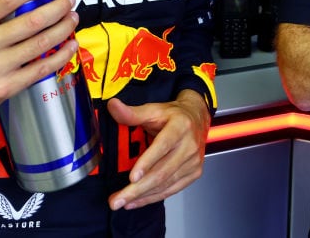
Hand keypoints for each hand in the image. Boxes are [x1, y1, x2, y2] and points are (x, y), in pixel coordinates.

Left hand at [107, 90, 210, 210]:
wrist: (197, 118)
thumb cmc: (173, 116)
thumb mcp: (153, 110)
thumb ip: (132, 112)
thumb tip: (112, 106)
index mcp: (180, 126)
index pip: (162, 146)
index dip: (147, 162)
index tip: (132, 177)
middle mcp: (190, 145)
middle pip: (162, 172)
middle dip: (137, 189)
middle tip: (117, 199)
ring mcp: (193, 161)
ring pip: (166, 184)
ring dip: (142, 196)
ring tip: (122, 202)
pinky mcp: (194, 173)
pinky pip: (172, 189)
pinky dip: (153, 198)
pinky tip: (137, 201)